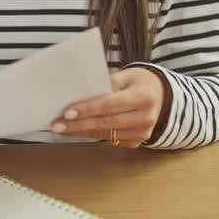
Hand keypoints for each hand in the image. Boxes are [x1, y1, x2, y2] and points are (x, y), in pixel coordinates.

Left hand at [50, 67, 170, 148]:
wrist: (161, 96)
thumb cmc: (139, 82)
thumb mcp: (126, 76)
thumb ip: (106, 84)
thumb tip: (79, 94)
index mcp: (144, 97)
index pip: (110, 105)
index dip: (88, 109)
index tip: (67, 112)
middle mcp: (145, 118)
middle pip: (105, 123)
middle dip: (78, 125)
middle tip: (56, 124)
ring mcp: (141, 133)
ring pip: (105, 134)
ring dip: (80, 131)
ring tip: (60, 128)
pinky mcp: (135, 142)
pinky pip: (108, 139)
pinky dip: (90, 134)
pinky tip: (75, 130)